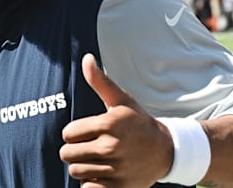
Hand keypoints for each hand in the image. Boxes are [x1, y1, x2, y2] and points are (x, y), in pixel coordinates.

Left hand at [60, 54, 173, 187]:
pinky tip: (103, 174)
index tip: (88, 133)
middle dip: (75, 151)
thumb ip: (100, 81)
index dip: (74, 133)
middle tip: (91, 147)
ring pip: (76, 171)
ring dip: (83, 167)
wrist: (166, 151)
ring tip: (98, 160)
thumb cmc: (138, 122)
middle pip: (67, 154)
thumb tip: (86, 58)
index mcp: (109, 124)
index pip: (68, 133)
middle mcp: (111, 147)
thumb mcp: (121, 100)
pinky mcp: (118, 187)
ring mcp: (116, 169)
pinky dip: (91, 184)